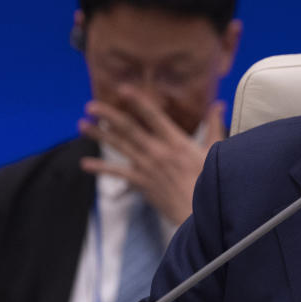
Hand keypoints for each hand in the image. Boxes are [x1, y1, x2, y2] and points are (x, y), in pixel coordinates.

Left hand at [78, 85, 225, 224]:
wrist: (200, 212)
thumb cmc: (211, 180)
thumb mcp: (215, 150)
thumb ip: (214, 125)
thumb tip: (218, 104)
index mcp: (176, 142)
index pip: (154, 116)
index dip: (138, 102)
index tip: (123, 89)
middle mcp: (158, 152)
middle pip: (129, 129)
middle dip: (109, 116)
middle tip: (90, 106)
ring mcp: (147, 168)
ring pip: (120, 147)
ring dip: (100, 135)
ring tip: (82, 125)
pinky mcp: (142, 184)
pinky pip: (118, 174)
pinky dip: (101, 169)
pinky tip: (85, 164)